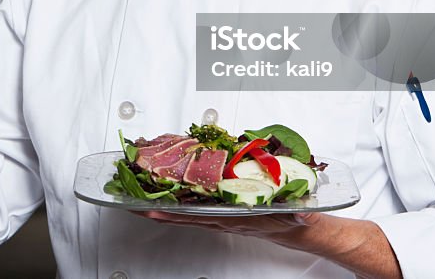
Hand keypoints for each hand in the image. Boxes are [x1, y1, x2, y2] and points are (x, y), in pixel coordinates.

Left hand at [136, 210, 320, 247]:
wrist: (298, 229)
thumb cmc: (294, 219)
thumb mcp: (298, 214)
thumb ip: (299, 213)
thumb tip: (301, 212)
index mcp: (236, 218)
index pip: (201, 217)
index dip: (177, 215)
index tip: (156, 212)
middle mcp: (224, 219)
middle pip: (185, 216)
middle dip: (159, 212)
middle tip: (133, 207)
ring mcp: (221, 218)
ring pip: (186, 215)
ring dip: (164, 210)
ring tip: (140, 205)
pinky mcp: (223, 214)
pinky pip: (195, 212)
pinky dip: (179, 207)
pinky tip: (167, 203)